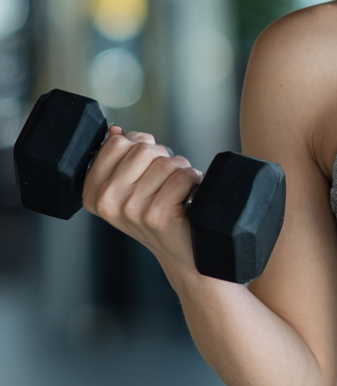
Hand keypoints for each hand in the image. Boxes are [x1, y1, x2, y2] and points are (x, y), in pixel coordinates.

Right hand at [82, 126, 202, 272]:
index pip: (115, 143)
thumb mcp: (132, 187)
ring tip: (178, 191)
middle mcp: (107, 201)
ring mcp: (130, 209)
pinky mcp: (156, 214)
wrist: (184, 254)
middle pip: (142, 149)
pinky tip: (188, 197)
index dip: (140, 146)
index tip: (147, 165)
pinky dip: (193, 181)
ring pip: (165, 162)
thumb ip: (121, 159)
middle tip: (167, 182)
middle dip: (163, 158)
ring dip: (181, 171)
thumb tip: (116, 132)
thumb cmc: (161, 215)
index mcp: (94, 192)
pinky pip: (181, 176)